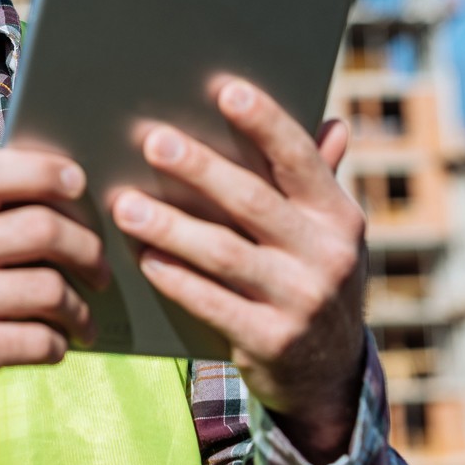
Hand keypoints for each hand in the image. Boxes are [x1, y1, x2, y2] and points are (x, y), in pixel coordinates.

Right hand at [0, 149, 110, 435]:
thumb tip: (68, 195)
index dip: (41, 170)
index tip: (78, 181)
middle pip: (39, 228)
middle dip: (87, 249)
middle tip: (101, 270)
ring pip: (50, 288)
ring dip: (79, 309)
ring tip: (83, 319)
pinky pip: (41, 340)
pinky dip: (59, 344)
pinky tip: (56, 345)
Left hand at [110, 77, 365, 463]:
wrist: (329, 374)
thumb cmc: (311, 278)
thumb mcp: (326, 233)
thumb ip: (319, 179)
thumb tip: (332, 122)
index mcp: (339, 216)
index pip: (301, 159)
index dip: (265, 122)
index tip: (224, 90)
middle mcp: (329, 255)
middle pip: (253, 201)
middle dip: (200, 168)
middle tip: (151, 141)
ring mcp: (302, 301)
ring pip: (225, 253)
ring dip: (170, 226)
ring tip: (125, 204)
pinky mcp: (271, 341)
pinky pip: (213, 304)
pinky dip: (176, 279)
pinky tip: (144, 259)